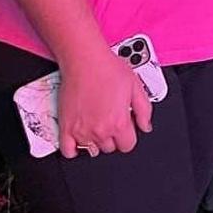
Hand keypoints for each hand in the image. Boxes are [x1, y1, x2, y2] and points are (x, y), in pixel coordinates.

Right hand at [58, 44, 153, 159]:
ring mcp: (82, 131)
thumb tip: (146, 126)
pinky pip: (69, 152)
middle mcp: (100, 130)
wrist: (85, 60)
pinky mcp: (66, 128)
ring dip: (96, 141)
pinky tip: (80, 138)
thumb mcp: (136, 86)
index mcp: (119, 122)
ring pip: (92, 150)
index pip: (128, 145)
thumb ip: (144, 110)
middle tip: (111, 120)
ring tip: (97, 123)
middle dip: (113, 136)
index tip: (126, 128)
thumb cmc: (108, 69)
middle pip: (110, 148)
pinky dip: (74, 149)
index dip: (129, 135)